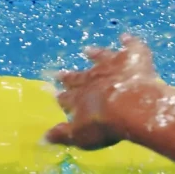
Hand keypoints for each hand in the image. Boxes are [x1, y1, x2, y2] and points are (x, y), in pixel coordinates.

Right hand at [46, 34, 167, 150]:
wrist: (132, 106)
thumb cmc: (105, 124)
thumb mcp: (81, 135)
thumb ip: (63, 134)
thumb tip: (42, 139)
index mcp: (80, 97)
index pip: (68, 97)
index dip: (62, 96)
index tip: (54, 94)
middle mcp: (93, 77)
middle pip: (79, 76)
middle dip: (69, 76)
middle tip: (59, 72)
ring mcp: (113, 65)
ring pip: (101, 57)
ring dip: (95, 54)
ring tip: (87, 49)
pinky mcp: (132, 58)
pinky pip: (130, 46)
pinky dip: (129, 41)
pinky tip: (126, 36)